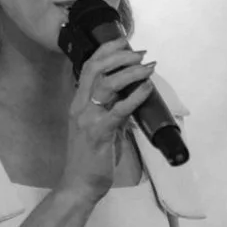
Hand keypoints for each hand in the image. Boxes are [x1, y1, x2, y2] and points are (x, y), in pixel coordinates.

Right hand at [60, 39, 156, 200]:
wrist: (80, 185)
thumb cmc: (91, 159)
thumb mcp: (101, 129)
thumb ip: (113, 112)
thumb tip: (132, 99)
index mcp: (78, 103)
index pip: (89, 67)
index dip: (106, 50)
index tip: (124, 42)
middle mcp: (80, 106)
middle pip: (96, 68)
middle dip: (119, 55)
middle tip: (140, 52)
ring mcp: (88, 119)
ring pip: (106, 84)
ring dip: (130, 72)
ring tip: (148, 67)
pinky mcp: (99, 133)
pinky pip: (118, 110)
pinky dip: (135, 96)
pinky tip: (147, 89)